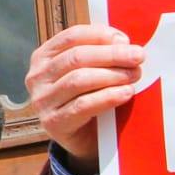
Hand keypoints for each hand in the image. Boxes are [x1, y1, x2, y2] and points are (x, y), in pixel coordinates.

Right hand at [25, 25, 145, 173]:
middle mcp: (37, 77)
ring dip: (111, 75)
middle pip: (76, 57)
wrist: (82, 139)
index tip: (125, 40)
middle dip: (111, 55)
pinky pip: (83, 105)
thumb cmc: (87, 97)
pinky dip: (108, 97)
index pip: (72, 36)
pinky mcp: (53, 122)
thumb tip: (122, 42)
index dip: (100, 35)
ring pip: (79, 80)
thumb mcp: (89, 70)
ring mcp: (42, 101)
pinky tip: (126, 93)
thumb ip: (100, 54)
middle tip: (138, 56)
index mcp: (43, 56)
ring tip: (134, 75)